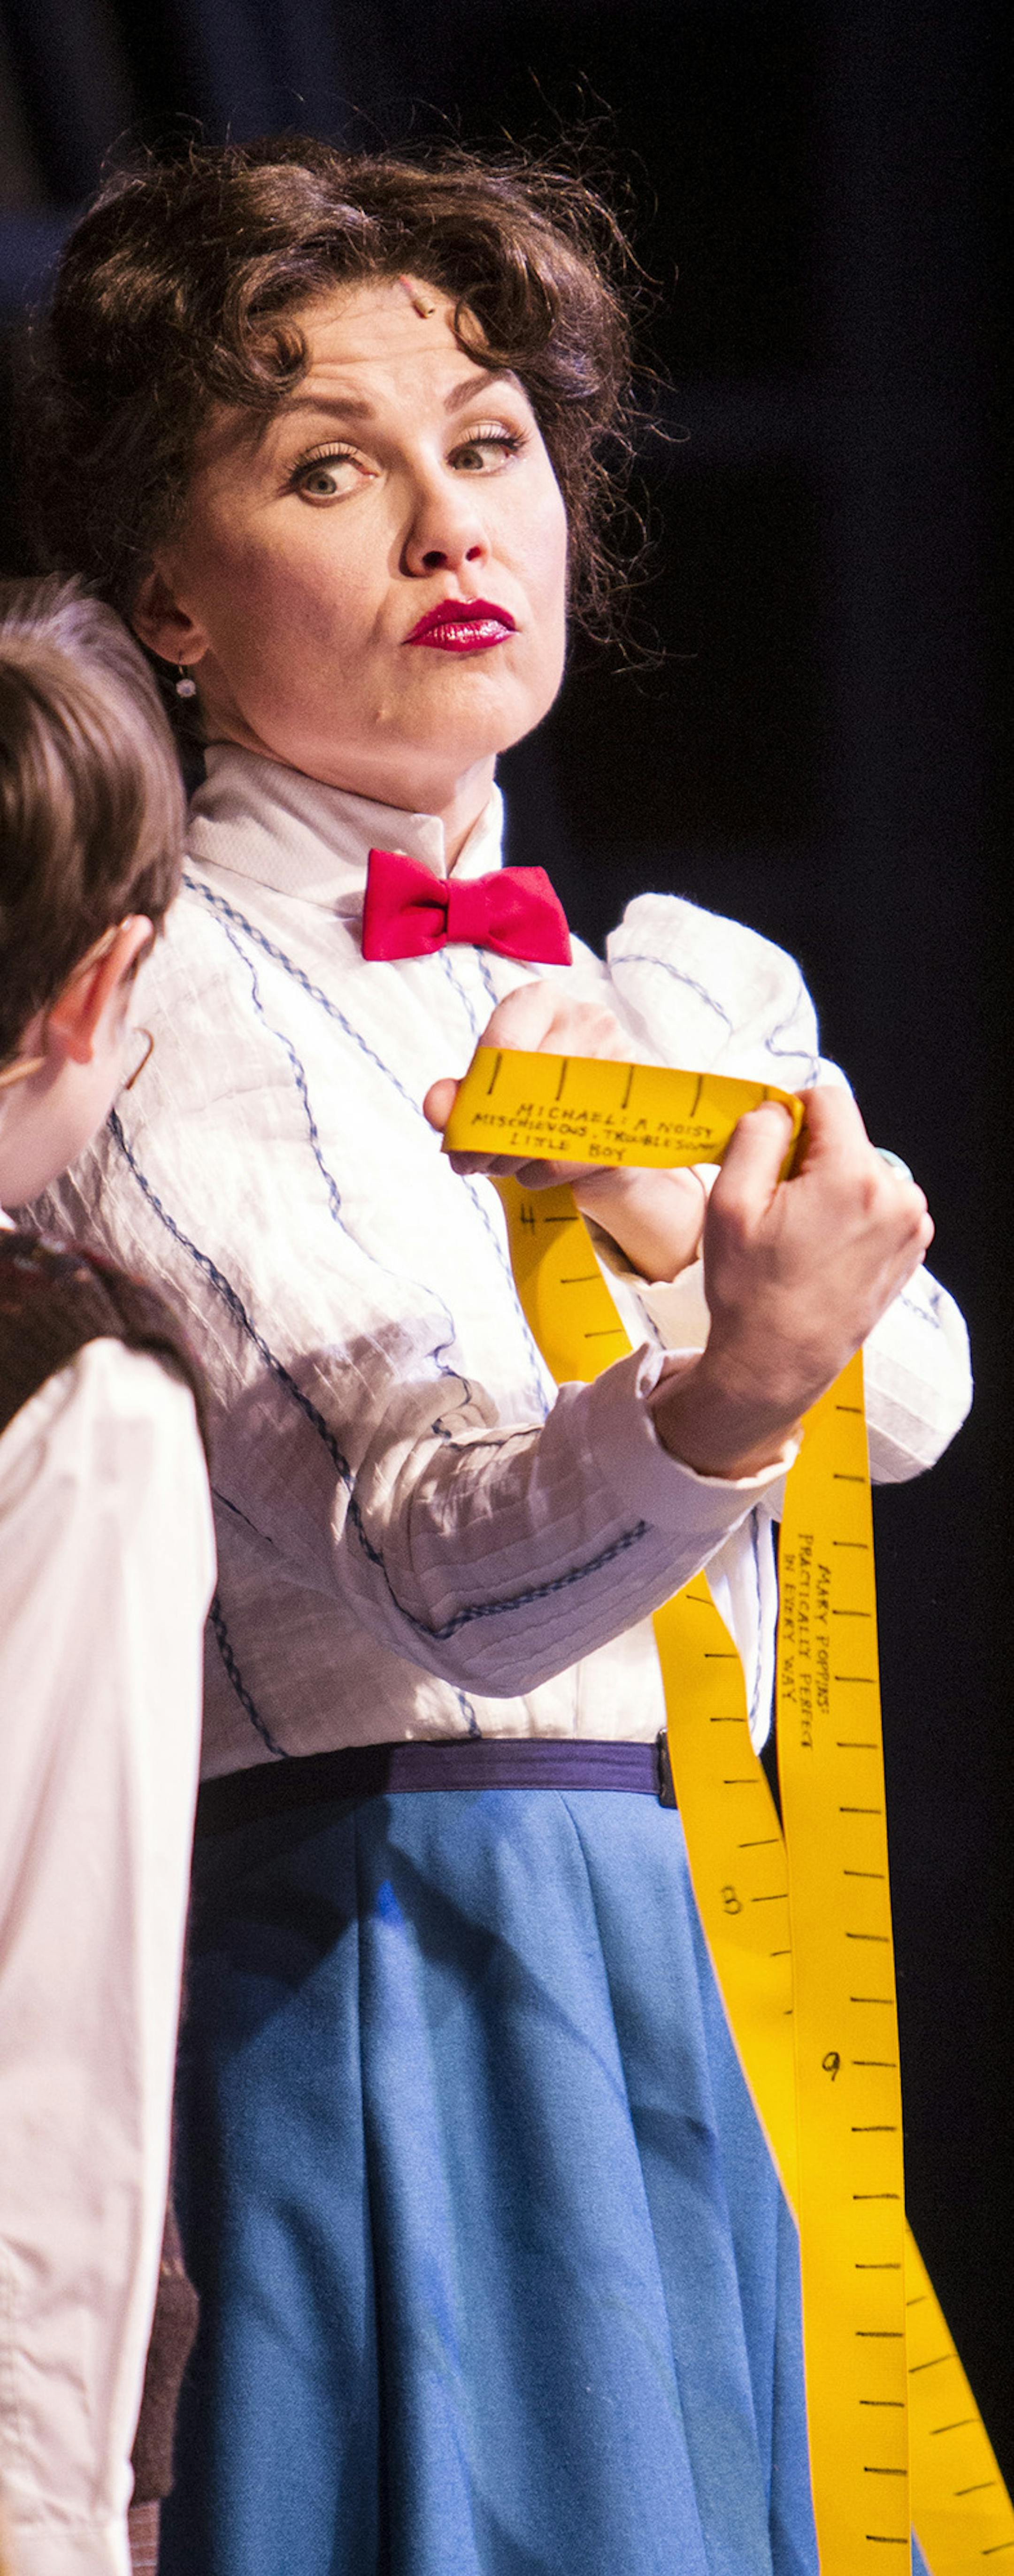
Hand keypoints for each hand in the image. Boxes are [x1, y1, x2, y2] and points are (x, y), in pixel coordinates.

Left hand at [424, 981, 706, 1281]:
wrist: (603, 1137)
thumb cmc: (538, 1101)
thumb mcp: (491, 1094)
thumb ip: (459, 1097)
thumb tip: (436, 1108)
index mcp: (542, 1003)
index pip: (501, 1043)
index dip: (474, 1096)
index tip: (457, 1131)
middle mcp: (588, 1020)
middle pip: (523, 1085)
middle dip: (485, 1134)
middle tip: (470, 1162)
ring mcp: (620, 1062)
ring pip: (547, 1119)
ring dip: (509, 1157)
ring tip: (499, 1166)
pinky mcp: (634, 1113)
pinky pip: (571, 1151)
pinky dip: (540, 1172)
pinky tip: (532, 1173)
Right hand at [653, 1087, 933, 1476]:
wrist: (778, 1364)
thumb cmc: (751, 1292)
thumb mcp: (729, 1203)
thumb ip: (755, 1135)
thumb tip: (778, 1108)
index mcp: (853, 1177)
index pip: (828, 1099)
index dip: (790, 1113)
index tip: (769, 1151)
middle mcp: (896, 1196)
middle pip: (846, 1137)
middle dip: (808, 1158)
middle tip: (776, 1207)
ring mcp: (911, 1225)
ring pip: (861, 1169)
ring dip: (828, 1186)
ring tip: (798, 1234)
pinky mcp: (911, 1247)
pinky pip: (876, 1202)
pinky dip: (847, 1212)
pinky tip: (820, 1248)